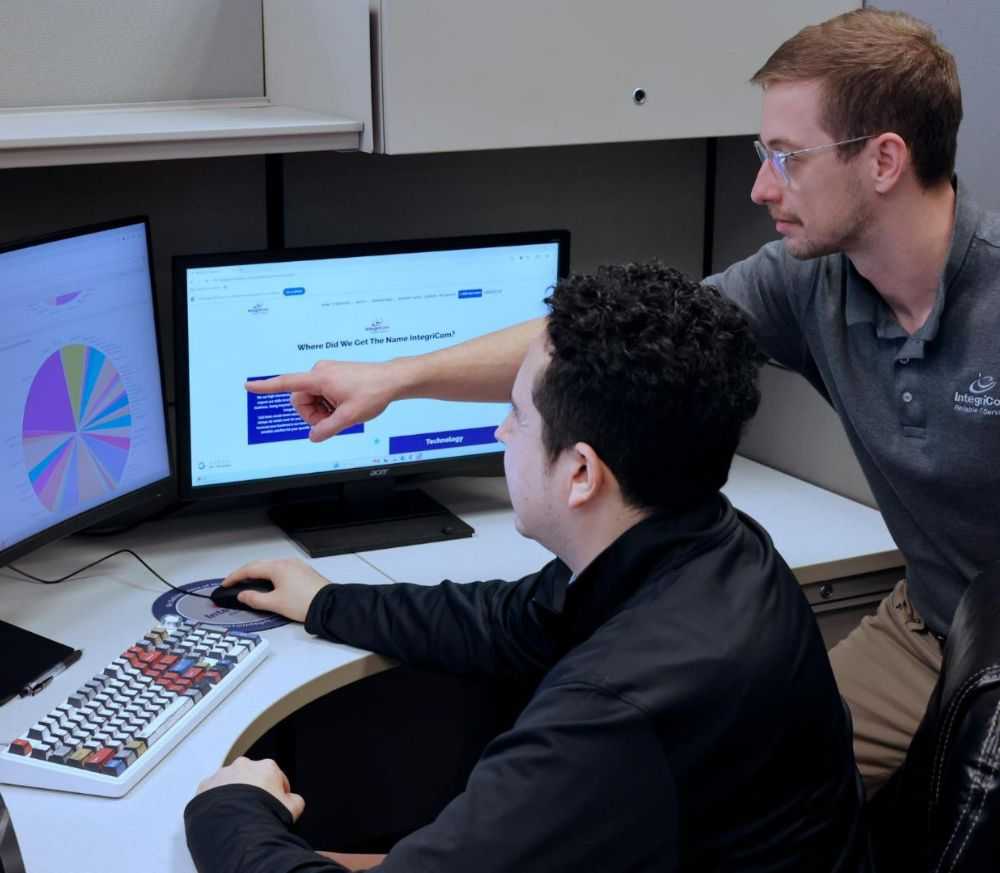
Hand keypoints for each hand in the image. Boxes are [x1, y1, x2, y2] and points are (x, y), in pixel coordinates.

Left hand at [196, 757, 304, 820]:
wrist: (236, 829)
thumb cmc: (264, 816)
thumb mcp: (293, 808)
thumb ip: (295, 799)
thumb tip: (294, 800)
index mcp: (267, 767)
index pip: (275, 776)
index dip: (276, 792)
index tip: (274, 804)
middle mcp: (244, 765)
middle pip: (250, 777)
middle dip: (251, 791)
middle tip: (253, 810)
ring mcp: (223, 775)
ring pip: (228, 783)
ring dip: (231, 795)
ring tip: (235, 816)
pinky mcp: (205, 786)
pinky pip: (210, 793)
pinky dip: (214, 803)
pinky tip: (221, 817)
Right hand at [221, 558, 329, 622]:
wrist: (329, 605)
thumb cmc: (304, 603)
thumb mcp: (275, 603)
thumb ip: (255, 599)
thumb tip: (243, 595)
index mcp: (277, 567)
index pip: (250, 569)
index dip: (235, 577)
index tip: (225, 583)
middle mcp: (287, 563)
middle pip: (260, 566)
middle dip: (245, 574)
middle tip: (234, 583)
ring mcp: (297, 566)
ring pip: (271, 567)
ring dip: (258, 574)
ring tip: (249, 584)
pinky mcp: (304, 572)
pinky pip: (282, 570)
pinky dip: (271, 576)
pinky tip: (269, 584)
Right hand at [246, 359, 404, 441]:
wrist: (392, 379)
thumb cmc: (373, 392)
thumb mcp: (349, 417)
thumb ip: (327, 429)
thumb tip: (313, 436)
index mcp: (320, 378)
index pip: (287, 383)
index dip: (266, 387)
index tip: (248, 386)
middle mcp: (320, 372)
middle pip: (301, 400)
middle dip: (314, 415)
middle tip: (334, 421)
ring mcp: (326, 372)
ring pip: (312, 400)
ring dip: (323, 411)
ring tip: (344, 412)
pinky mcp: (333, 375)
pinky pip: (321, 394)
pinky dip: (329, 404)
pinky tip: (345, 406)